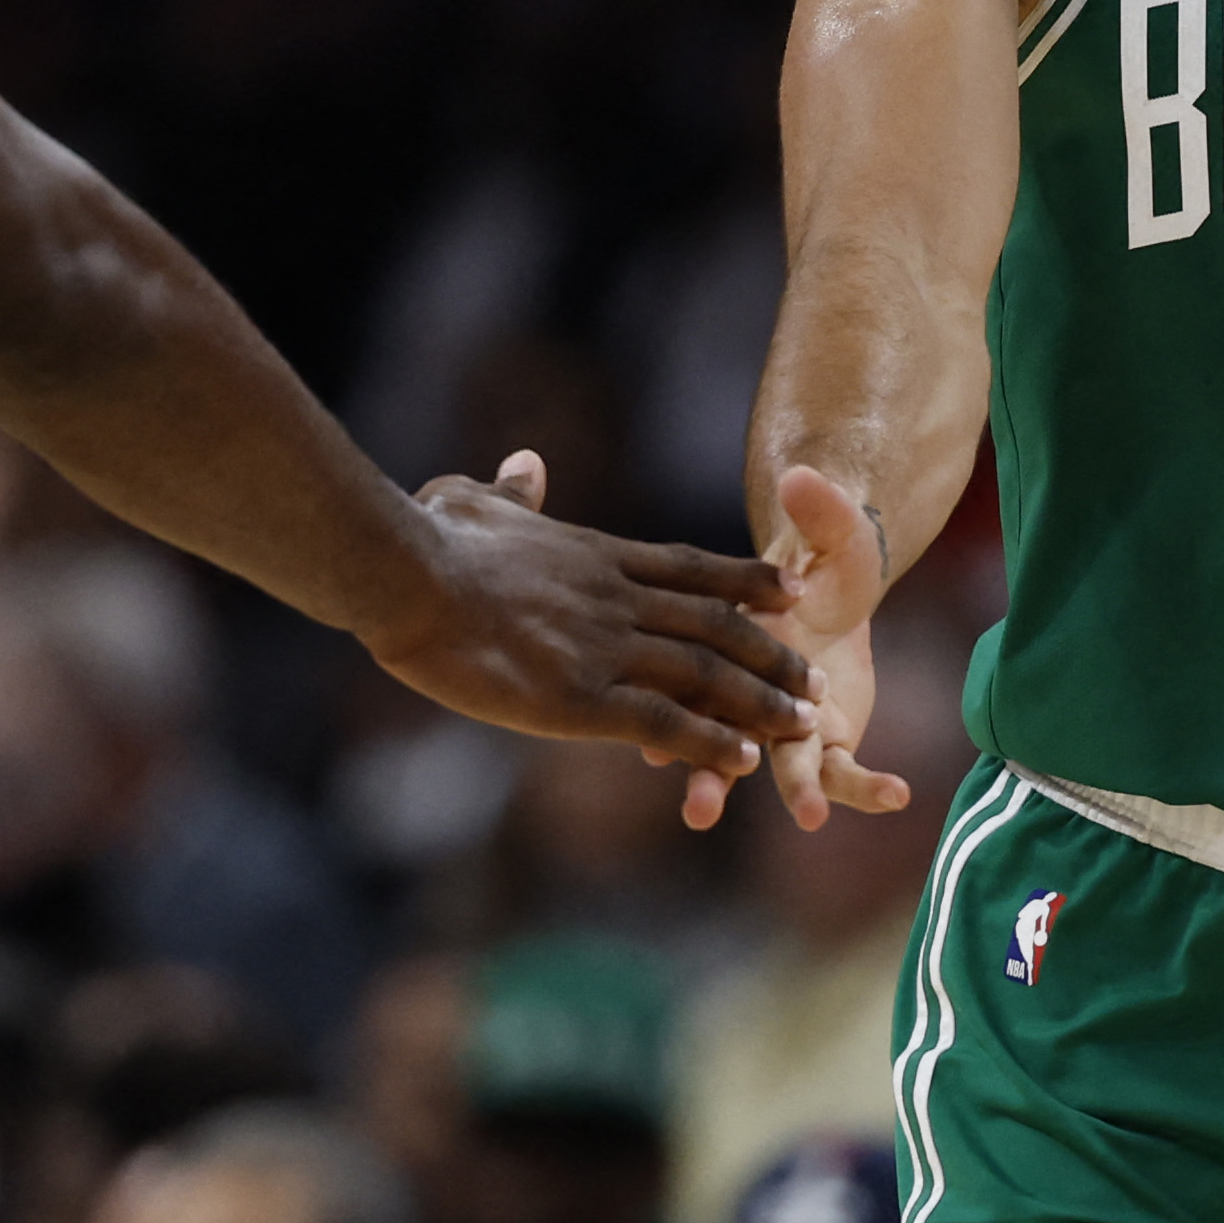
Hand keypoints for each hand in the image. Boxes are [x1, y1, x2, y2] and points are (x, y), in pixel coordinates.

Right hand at [376, 452, 816, 774]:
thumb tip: (527, 463)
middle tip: (815, 678)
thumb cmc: (430, 537)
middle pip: (716, 625)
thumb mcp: (474, 499)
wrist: (408, 574)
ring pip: (705, 674)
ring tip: (803, 726)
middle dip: (772, 653)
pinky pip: (662, 722)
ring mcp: (603, 648)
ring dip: (761, 700)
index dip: (745, 581)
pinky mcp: (579, 699)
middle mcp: (615, 600)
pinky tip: (744, 759)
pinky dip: (710, 740)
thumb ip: (514, 492)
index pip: (690, 569)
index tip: (790, 593)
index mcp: (595, 556)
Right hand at [678, 465, 913, 832]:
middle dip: (711, 774)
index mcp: (730, 645)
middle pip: (721, 736)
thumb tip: (803, 475)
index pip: (693, 683)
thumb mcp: (825, 528)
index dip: (680, 715)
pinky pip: (845, 772)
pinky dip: (867, 785)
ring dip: (796, 793)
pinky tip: (898, 795)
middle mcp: (745, 693)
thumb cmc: (821, 554)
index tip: (659, 752)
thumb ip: (817, 510)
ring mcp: (783, 724)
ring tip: (812, 819)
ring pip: (780, 765)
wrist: (839, 587)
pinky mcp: (826, 742)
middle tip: (699, 809)